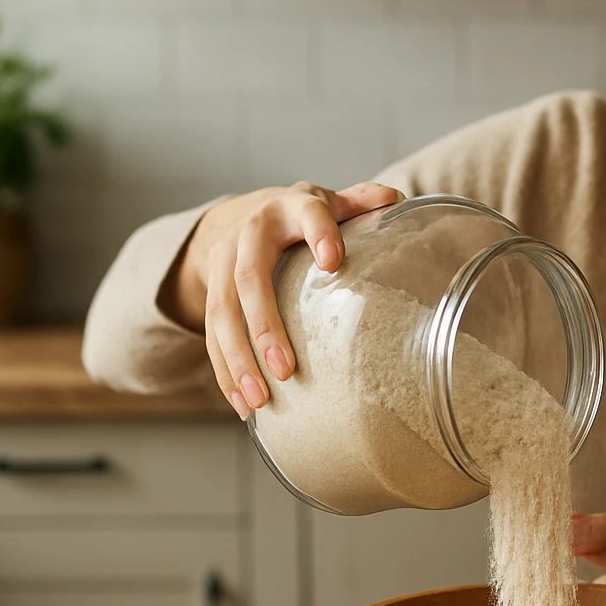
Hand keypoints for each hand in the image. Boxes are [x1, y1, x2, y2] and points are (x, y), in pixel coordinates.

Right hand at [168, 181, 401, 417]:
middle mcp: (248, 234)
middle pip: (249, 278)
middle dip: (264, 326)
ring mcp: (221, 264)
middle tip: (286, 370)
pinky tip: (242, 405)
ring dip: (237, 360)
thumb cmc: (298, 217)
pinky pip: (209, 336)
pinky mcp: (208, 293)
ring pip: (221, 314)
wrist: (235, 216)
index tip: (334, 259)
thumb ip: (362, 202)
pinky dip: (224, 372)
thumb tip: (397, 200)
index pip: (308, 213)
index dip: (319, 232)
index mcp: (290, 208)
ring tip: (259, 401)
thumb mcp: (329, 203)